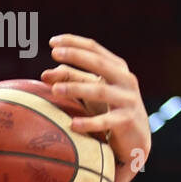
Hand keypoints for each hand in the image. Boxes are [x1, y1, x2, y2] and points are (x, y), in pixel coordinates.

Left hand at [41, 35, 150, 172]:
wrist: (136, 139)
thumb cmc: (109, 111)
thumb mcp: (92, 93)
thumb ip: (72, 80)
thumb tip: (44, 74)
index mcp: (117, 68)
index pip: (94, 49)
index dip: (74, 43)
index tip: (52, 41)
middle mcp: (125, 79)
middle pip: (99, 63)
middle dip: (76, 56)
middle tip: (55, 53)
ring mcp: (128, 99)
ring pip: (100, 91)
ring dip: (76, 88)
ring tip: (55, 90)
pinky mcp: (127, 121)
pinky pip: (106, 121)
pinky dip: (89, 122)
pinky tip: (72, 124)